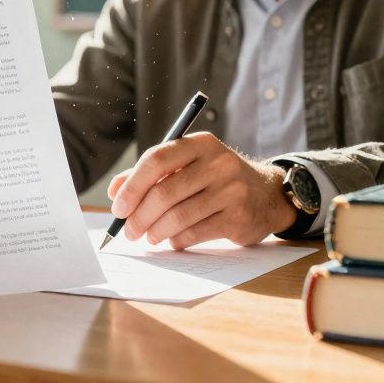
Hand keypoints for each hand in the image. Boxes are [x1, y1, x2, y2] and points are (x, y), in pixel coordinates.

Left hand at [106, 132, 295, 249]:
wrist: (267, 195)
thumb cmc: (215, 179)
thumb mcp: (189, 166)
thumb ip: (152, 174)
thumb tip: (116, 191)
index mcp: (200, 144)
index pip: (157, 159)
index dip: (133, 185)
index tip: (119, 207)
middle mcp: (218, 163)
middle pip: (166, 191)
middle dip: (140, 216)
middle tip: (129, 231)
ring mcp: (231, 190)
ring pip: (179, 215)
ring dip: (156, 231)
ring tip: (148, 237)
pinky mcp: (238, 217)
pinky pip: (196, 232)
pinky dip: (177, 240)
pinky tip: (171, 241)